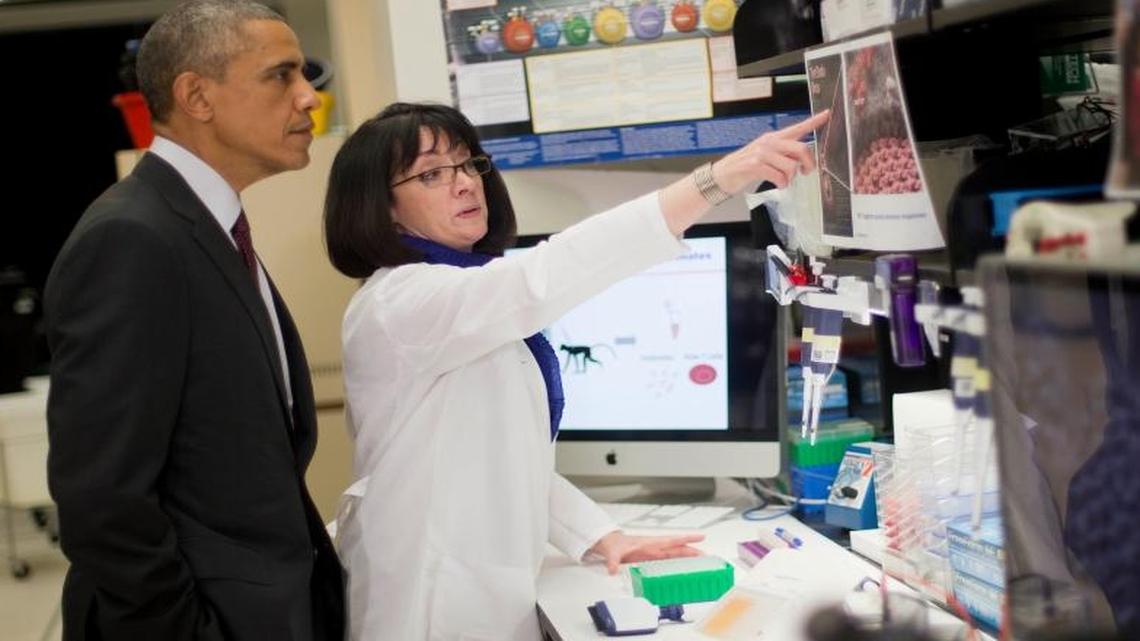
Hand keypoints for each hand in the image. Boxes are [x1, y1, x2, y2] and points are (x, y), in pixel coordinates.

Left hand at [587, 530, 704, 574]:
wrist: (612, 545)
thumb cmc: (616, 544)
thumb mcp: (614, 552)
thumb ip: (614, 560)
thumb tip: (613, 569)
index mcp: (650, 543)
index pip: (671, 540)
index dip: (686, 539)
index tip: (700, 537)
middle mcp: (656, 548)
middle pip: (678, 549)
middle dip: (693, 551)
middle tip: (707, 556)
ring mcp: (656, 554)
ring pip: (676, 555)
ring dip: (689, 558)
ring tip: (702, 563)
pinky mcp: (654, 560)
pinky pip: (670, 562)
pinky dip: (679, 564)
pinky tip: (686, 570)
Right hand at [713, 110, 830, 191]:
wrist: (723, 174)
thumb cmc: (746, 166)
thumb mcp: (766, 155)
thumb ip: (784, 154)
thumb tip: (803, 160)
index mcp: (774, 138)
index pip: (798, 127)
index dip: (814, 121)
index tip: (827, 114)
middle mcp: (769, 142)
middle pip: (801, 148)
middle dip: (809, 163)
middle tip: (806, 172)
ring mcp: (761, 153)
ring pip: (791, 166)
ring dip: (791, 177)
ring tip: (784, 180)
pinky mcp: (755, 165)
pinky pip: (779, 176)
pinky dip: (782, 183)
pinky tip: (778, 184)